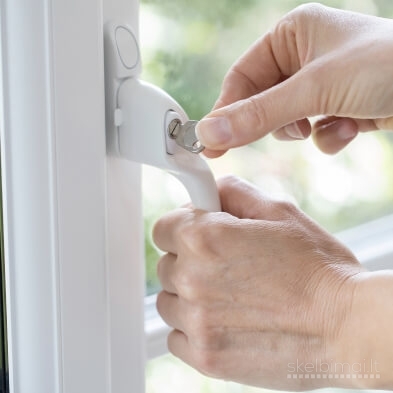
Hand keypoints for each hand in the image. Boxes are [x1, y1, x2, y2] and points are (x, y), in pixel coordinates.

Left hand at [153, 176, 378, 389]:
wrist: (345, 326)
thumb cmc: (317, 268)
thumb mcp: (279, 211)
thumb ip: (233, 193)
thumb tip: (208, 192)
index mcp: (205, 237)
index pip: (163, 228)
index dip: (181, 228)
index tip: (195, 235)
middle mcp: (192, 278)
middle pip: (165, 265)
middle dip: (188, 261)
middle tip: (224, 267)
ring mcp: (196, 321)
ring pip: (169, 301)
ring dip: (189, 297)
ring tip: (228, 297)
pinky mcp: (205, 356)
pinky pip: (176, 337)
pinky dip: (193, 329)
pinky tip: (224, 323)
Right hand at [195, 4, 392, 156]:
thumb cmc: (386, 65)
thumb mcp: (314, 89)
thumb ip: (259, 114)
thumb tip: (210, 132)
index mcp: (291, 34)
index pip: (241, 76)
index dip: (225, 110)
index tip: (210, 141)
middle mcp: (304, 56)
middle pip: (262, 100)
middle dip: (268, 123)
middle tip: (241, 148)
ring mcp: (322, 83)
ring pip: (286, 119)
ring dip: (301, 130)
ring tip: (322, 125)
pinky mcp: (339, 105)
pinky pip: (315, 129)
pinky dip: (328, 135)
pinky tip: (350, 128)